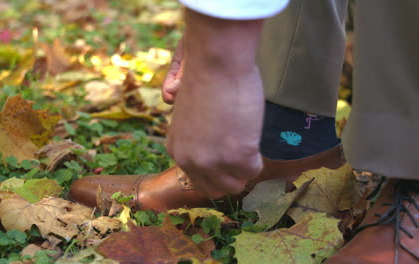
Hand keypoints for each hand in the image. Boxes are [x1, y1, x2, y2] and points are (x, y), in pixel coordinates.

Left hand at [165, 9, 264, 198]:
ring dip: (244, 168)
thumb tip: (213, 148)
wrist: (216, 63)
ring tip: (245, 140)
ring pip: (236, 185)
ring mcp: (213, 161)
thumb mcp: (191, 117)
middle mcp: (190, 161)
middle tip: (240, 151)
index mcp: (177, 150)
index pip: (198, 180)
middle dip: (230, 174)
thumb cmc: (206, 80)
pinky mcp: (237, 156)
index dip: (217, 170)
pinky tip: (251, 133)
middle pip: (216, 189)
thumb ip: (197, 138)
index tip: (227, 155)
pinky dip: (257, 157)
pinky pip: (254, 171)